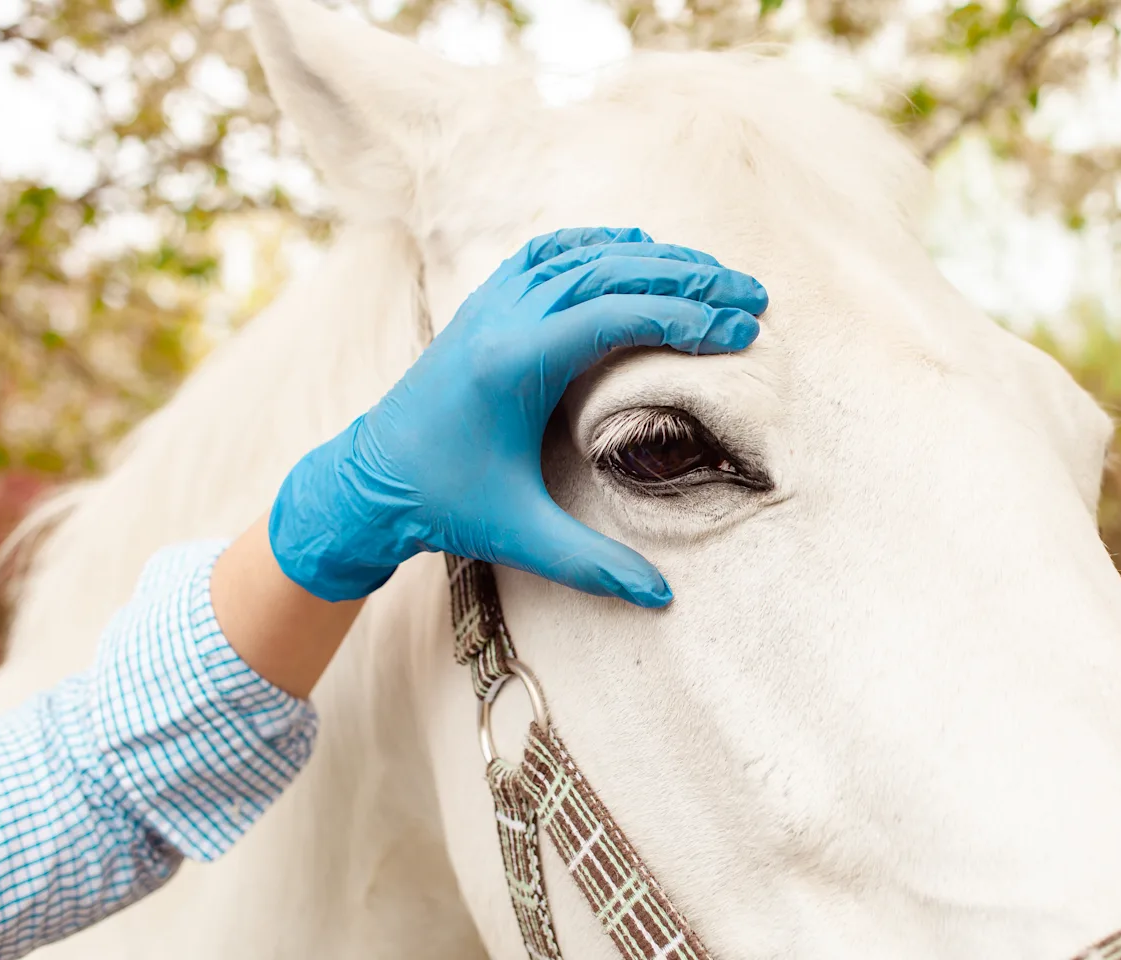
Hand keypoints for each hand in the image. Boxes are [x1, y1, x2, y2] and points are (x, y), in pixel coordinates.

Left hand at [267, 226, 767, 605]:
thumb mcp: (519, 537)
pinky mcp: (484, 305)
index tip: (743, 330)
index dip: (687, 318)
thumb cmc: (443, 506)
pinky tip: (638, 248)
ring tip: (715, 275)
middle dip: (692, 279)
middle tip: (755, 295)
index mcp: (514, 364)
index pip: (618, 315)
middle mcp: (502, 318)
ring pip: (586, 254)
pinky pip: (551, 254)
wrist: (365, 482)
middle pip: (613, 270)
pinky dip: (601, 245)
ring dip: (656, 258)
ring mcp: (490, 303)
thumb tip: (662, 600)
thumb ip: (591, 565)